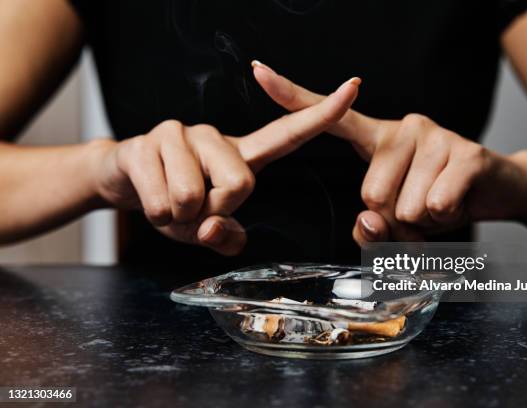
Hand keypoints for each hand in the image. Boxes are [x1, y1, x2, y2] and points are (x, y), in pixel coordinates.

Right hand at [91, 76, 360, 254]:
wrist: (123, 179)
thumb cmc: (175, 201)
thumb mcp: (205, 227)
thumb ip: (223, 235)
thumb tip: (215, 228)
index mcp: (241, 155)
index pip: (287, 133)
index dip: (321, 114)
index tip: (354, 87)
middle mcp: (216, 137)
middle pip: (240, 187)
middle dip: (214, 213)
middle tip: (195, 212)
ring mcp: (182, 134)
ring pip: (195, 198)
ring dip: (180, 218)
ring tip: (170, 203)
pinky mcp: (148, 142)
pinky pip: (163, 201)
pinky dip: (158, 217)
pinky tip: (150, 198)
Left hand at [252, 61, 526, 244]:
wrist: (498, 189)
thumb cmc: (438, 200)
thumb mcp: (397, 221)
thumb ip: (371, 229)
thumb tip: (366, 222)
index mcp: (378, 139)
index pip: (332, 118)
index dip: (292, 96)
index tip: (257, 71)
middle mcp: (402, 127)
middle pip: (371, 195)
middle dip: (394, 218)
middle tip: (419, 207)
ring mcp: (434, 135)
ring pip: (404, 206)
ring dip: (422, 222)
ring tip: (438, 203)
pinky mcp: (465, 150)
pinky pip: (436, 204)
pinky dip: (445, 219)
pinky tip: (457, 201)